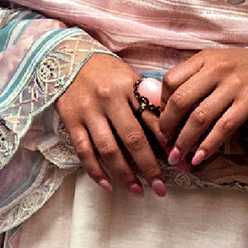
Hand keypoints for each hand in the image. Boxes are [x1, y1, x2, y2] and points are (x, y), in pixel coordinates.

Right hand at [56, 53, 166, 196]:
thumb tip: (170, 129)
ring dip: (125, 174)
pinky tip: (108, 186)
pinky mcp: (71, 121)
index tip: (180, 161)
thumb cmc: (105, 70)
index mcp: (130, 87)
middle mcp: (110, 99)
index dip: (167, 142)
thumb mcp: (130, 77)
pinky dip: (96, 172)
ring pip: (109, 150)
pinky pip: (84, 152)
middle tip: (162, 188)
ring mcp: (89, 111)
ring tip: (138, 191)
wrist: (67, 56)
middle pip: (133, 139)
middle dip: (149, 167)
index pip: (153, 118)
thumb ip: (147, 99)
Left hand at [159, 48, 247, 166]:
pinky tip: (199, 158)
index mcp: (205, 58)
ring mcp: (233, 85)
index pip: (171, 80)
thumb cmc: (247, 68)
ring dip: (184, 141)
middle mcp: (217, 69)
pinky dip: (208, 145)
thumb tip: (169, 106)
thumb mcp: (219, 63)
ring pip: (199, 117)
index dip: (161, 104)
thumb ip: (196, 77)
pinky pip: (223, 127)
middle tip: (164, 143)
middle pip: (180, 100)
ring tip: (177, 156)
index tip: (162, 120)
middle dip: (167, 126)